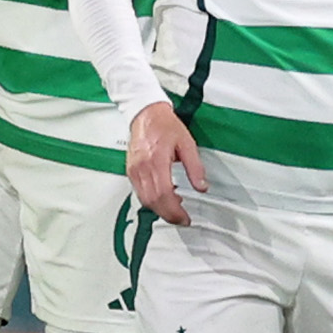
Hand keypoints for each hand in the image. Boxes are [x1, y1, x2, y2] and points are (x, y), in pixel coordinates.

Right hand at [127, 102, 207, 225]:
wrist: (146, 114)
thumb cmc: (165, 125)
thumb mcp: (187, 143)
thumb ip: (195, 167)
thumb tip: (201, 186)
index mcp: (156, 160)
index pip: (164, 194)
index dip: (174, 210)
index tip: (185, 218)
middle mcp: (142, 167)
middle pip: (153, 201)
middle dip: (168, 215)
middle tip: (181, 219)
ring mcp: (134, 170)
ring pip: (144, 200)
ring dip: (160, 210)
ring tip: (175, 210)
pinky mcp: (131, 171)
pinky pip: (139, 192)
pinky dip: (152, 201)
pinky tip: (163, 199)